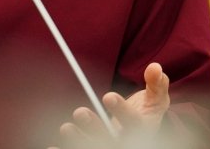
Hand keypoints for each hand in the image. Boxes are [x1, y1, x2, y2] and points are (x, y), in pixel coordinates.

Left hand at [51, 63, 169, 148]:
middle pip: (111, 139)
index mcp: (142, 129)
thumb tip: (155, 67)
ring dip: (79, 140)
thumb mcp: (156, 99)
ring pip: (94, 147)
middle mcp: (126, 142)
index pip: (134, 123)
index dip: (121, 111)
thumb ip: (157, 84)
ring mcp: (109, 146)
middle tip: (79, 112)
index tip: (108, 96)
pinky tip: (52, 147)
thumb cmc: (146, 112)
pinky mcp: (95, 148)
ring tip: (66, 128)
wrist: (142, 132)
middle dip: (94, 127)